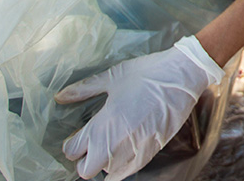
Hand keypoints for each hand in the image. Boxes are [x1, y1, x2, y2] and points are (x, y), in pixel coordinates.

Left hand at [56, 35, 224, 179]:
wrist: (182, 75)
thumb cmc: (147, 73)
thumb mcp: (113, 77)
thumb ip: (85, 89)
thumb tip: (60, 96)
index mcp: (102, 125)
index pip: (72, 151)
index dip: (72, 144)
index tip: (77, 136)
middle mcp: (115, 144)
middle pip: (85, 171)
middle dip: (84, 160)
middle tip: (91, 145)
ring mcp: (134, 150)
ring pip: (107, 174)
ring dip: (105, 164)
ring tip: (110, 146)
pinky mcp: (151, 151)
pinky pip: (129, 171)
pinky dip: (122, 165)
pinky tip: (125, 150)